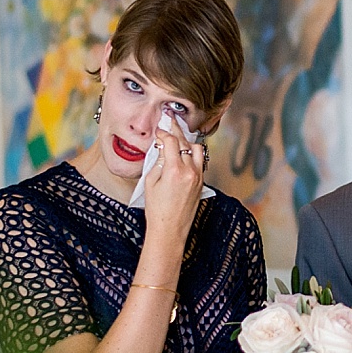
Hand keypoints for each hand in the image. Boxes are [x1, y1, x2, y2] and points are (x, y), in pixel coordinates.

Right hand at [136, 116, 205, 281]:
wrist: (169, 230)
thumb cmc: (157, 209)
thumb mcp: (150, 182)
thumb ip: (157, 161)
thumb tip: (161, 148)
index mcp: (175, 170)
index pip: (172, 141)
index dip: (164, 132)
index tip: (159, 130)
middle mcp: (190, 171)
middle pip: (185, 142)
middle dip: (176, 131)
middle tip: (170, 122)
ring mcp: (198, 177)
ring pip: (197, 149)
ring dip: (187, 142)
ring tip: (178, 137)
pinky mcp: (201, 183)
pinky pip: (199, 161)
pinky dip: (192, 154)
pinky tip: (184, 153)